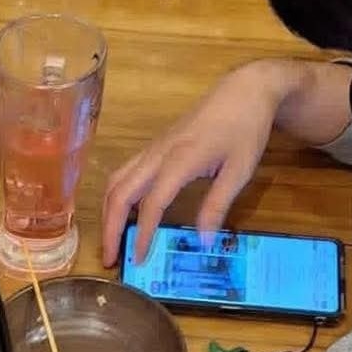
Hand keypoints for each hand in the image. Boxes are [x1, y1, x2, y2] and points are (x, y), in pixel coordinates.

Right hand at [102, 66, 282, 266]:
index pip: (152, 204)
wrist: (242, 92)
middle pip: (119, 193)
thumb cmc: (244, 130)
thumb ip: (217, 205)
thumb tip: (202, 242)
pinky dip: (115, 198)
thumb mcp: (239, 171)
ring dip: (107, 213)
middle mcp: (157, 155)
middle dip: (110, 228)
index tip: (138, 260)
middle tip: (108, 258)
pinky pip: (123, 174)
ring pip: (115, 182)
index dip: (143, 234)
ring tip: (111, 240)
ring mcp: (151, 150)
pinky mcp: (151, 149)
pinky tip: (122, 214)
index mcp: (180, 160)